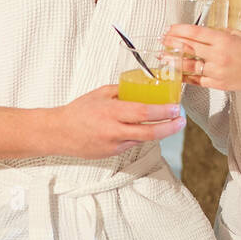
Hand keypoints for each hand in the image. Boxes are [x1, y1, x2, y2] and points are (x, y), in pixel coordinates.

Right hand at [53, 85, 185, 158]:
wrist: (59, 133)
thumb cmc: (79, 111)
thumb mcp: (101, 93)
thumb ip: (123, 91)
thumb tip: (144, 86)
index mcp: (111, 112)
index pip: (143, 113)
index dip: (162, 112)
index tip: (176, 108)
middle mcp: (113, 131)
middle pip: (149, 133)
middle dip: (169, 128)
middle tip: (181, 121)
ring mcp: (113, 145)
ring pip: (142, 139)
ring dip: (158, 131)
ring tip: (169, 122)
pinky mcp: (111, 154)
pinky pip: (132, 144)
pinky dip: (141, 136)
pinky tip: (144, 128)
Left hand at [163, 24, 240, 93]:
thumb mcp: (238, 35)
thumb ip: (219, 33)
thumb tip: (200, 33)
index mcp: (223, 40)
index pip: (194, 33)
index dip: (178, 30)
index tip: (170, 29)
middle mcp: (218, 55)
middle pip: (188, 48)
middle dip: (172, 43)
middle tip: (162, 40)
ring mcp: (217, 71)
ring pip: (189, 66)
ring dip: (173, 61)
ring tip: (162, 57)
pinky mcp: (218, 84)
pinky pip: (197, 80)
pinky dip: (186, 76)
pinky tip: (177, 72)